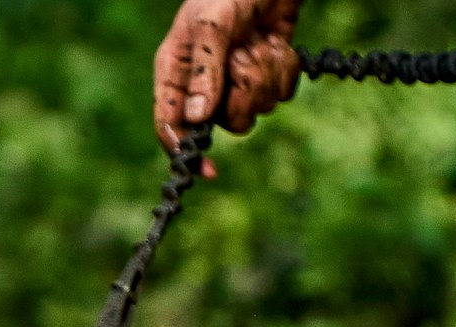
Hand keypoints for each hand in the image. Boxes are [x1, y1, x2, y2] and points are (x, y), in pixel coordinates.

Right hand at [152, 0, 304, 169]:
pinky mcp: (265, 75)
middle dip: (244, 93)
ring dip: (266, 75)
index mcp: (176, 73)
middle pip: (224, 122)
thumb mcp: (211, 27)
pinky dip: (284, 69)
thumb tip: (198, 121)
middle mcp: (204, 84)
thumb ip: (203, 73)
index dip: (186, 151)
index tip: (208, 169)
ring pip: (257, 109)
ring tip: (259, 44)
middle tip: (244, 58)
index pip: (171, 124)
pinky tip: (275, 43)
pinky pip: (280, 93)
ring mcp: (236, 82)